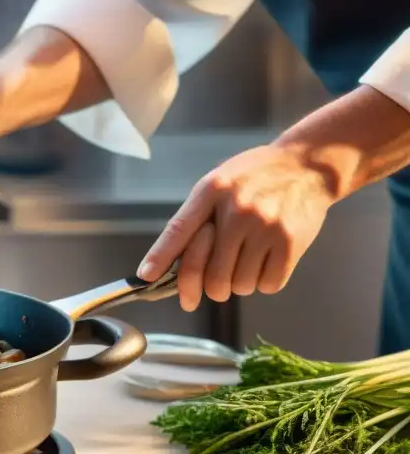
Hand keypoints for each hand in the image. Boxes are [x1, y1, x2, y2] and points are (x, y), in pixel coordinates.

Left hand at [138, 144, 336, 310]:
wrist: (308, 165)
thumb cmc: (255, 179)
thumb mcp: (218, 184)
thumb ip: (196, 218)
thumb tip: (168, 266)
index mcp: (212, 191)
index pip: (178, 230)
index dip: (160, 257)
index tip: (145, 277)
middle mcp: (237, 210)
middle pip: (211, 275)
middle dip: (209, 289)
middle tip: (215, 286)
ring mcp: (265, 226)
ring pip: (239, 286)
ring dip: (239, 284)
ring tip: (247, 260)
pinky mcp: (291, 242)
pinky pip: (267, 285)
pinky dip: (264, 282)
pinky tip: (268, 260)